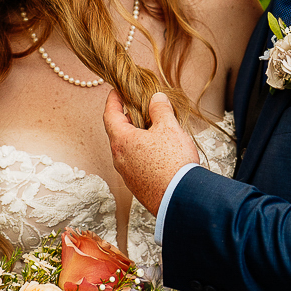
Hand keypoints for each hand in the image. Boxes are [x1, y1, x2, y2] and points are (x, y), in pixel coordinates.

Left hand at [105, 91, 200, 216]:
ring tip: (154, 128)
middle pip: (118, 132)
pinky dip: (142, 151)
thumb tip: (156, 98)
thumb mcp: (169, 128)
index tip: (116, 91)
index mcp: (121, 141)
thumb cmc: (173, 163)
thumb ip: (160, 109)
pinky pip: (135, 162)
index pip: (110, 115)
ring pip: (127, 148)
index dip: (113, 100)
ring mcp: (127, 174)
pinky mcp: (138, 186)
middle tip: (140, 106)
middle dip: (128, 117)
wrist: (181, 199)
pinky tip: (159, 150)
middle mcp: (119, 158)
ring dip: (137, 136)